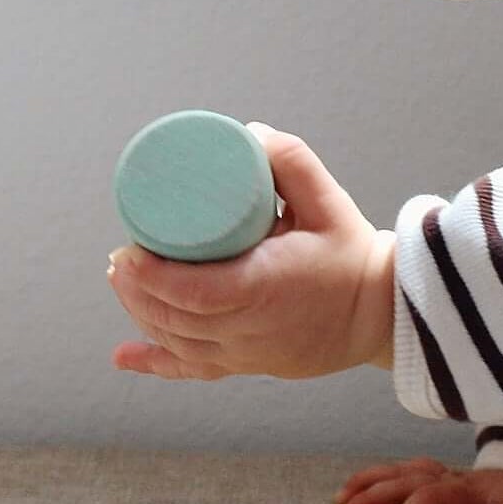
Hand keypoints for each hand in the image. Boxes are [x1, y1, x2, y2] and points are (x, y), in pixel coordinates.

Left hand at [109, 123, 396, 380]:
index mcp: (264, 288)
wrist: (381, 312)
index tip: (129, 250)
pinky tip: (124, 357)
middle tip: (121, 257)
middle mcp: (249, 329)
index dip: (151, 276)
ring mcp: (247, 353)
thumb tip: (247, 133)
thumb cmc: (351, 256)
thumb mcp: (328, 201)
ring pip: (178, 341)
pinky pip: (194, 370)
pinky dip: (156, 363)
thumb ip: (292, 162)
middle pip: (174, 317)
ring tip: (123, 281)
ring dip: (142, 313)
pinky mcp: (249, 365)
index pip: (191, 291)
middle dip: (136, 289)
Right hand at [334, 458, 502, 503]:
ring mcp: (445, 474)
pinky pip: (404, 470)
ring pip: (399, 472)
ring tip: (338, 500)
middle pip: (406, 482)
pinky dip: (378, 475)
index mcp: (473, 491)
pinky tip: (358, 485)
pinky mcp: (441, 476)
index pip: (433, 498)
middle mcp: (453, 478)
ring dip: (368, 482)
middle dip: (372, 497)